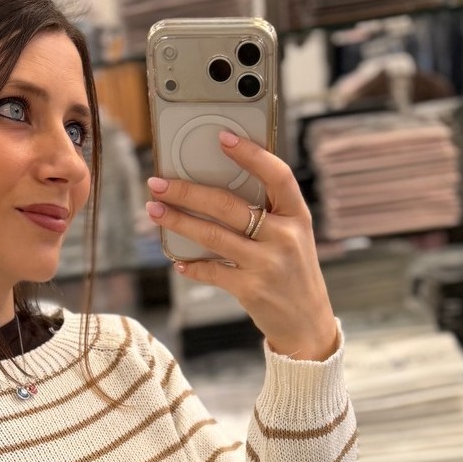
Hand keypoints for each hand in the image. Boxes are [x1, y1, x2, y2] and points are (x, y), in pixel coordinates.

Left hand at [149, 126, 340, 363]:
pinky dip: (192, 265)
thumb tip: (217, 187)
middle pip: (229, 205)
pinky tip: (178, 260)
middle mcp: (285, 237)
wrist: (307, 323)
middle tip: (158, 182)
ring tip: (155, 210)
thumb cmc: (294, 272)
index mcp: (298, 216)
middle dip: (187, 191)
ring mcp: (268, 264)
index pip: (278, 175)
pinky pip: (211, 270)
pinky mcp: (251, 289)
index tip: (223, 138)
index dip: (251, 154)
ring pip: (213, 235)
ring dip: (178, 221)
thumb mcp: (294, 236)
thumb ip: (269, 212)